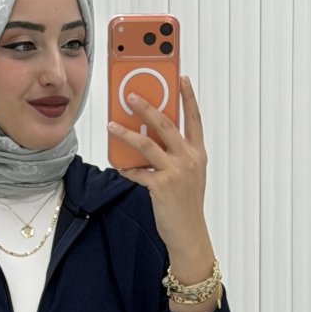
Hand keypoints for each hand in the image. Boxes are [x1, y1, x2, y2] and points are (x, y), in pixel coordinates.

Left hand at [108, 74, 207, 247]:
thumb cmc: (187, 205)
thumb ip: (177, 156)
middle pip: (165, 124)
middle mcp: (188, 159)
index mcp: (197, 153)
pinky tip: (118, 164)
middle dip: (146, 106)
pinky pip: (137, 172)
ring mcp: (175, 172)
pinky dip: (126, 168)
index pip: (194, 119)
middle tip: (131, 95)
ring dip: (126, 133)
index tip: (182, 78)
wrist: (189, 233)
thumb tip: (154, 140)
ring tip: (112, 125)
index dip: (189, 97)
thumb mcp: (189, 175)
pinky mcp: (160, 186)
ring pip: (146, 144)